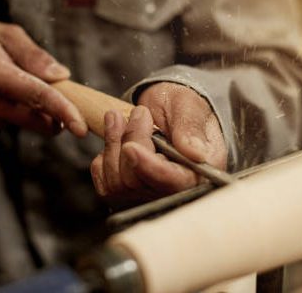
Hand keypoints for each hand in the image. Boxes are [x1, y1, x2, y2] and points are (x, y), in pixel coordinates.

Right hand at [0, 19, 86, 136]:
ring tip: (43, 86)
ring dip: (49, 112)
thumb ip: (34, 55)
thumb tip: (61, 74)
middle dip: (62, 115)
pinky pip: (25, 122)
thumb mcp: (9, 35)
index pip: (36, 95)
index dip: (62, 110)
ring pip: (34, 123)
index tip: (81, 126)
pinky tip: (31, 95)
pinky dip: (37, 112)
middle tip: (73, 96)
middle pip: (38, 119)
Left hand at [90, 82, 226, 204]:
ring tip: (119, 119)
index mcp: (199, 172)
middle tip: (138, 112)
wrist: (165, 110)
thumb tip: (194, 153)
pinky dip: (102, 160)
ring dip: (112, 145)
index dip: (148, 167)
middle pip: (137, 182)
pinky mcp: (127, 195)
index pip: (173, 183)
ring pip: (117, 184)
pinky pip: (105, 186)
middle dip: (130, 141)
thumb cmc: (181, 108)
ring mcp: (149, 195)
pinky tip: (114, 141)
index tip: (130, 148)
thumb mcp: (189, 107)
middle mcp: (175, 191)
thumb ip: (190, 128)